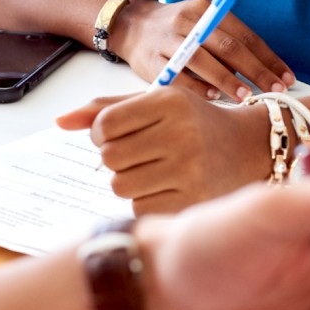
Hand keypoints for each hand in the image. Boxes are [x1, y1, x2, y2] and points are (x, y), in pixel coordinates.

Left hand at [56, 87, 272, 212]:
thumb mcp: (157, 104)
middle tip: (140, 153)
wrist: (251, 148)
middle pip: (109, 158)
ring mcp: (189, 170)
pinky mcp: (193, 201)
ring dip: (129, 181)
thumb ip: (106, 110)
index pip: (105, 125)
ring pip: (120, 185)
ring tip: (154, 170)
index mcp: (169, 101)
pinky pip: (140, 208)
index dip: (102, 133)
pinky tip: (167, 188)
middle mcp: (181, 133)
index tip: (120, 134)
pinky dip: (146, 201)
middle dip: (116, 158)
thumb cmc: (194, 123)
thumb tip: (58, 121)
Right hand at [110, 0, 292, 100]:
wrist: (132, 25)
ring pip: (202, 60)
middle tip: (274, 90)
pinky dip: (196, 87)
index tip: (286, 77)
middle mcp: (189, 21)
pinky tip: (212, 96)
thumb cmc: (179, 29)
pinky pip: (177, 76)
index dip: (268, 57)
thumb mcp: (203, 22)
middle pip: (228, 46)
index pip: (245, 34)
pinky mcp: (151, 60)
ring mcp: (168, 40)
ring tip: (246, 96)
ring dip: (227, 80)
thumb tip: (264, 71)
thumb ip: (229, 41)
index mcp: (208, 8)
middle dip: (255, 70)